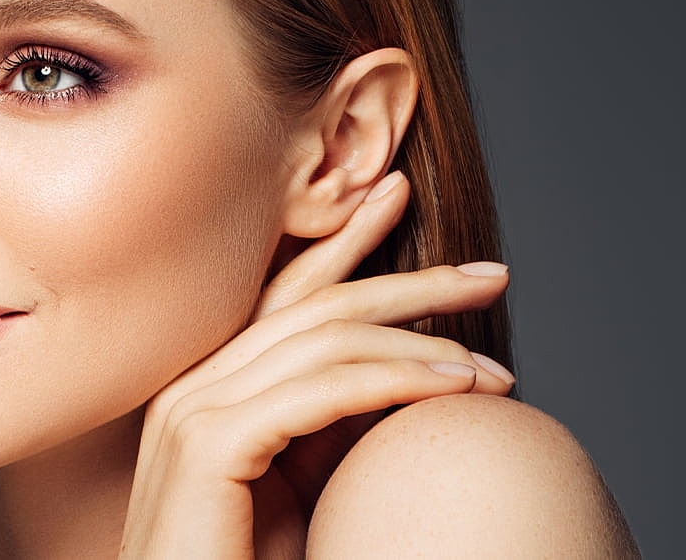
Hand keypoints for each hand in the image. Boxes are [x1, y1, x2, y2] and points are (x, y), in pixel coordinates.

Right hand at [118, 172, 514, 557]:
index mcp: (205, 382)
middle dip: (408, 282)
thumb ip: (326, 421)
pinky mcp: (208, 444)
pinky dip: (397, 380)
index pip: (284, 292)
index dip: (348, 243)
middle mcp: (190, 381)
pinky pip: (321, 391)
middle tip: (489, 273)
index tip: (400, 202)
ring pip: (324, 339)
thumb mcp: (297, 483)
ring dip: (423, 342)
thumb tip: (405, 373)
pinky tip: (457, 385)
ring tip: (495, 370)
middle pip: (313, 303)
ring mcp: (191, 408)